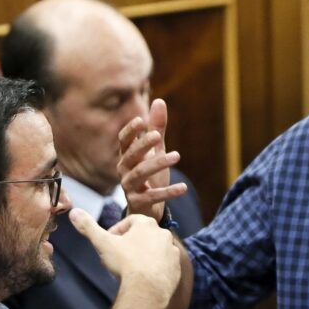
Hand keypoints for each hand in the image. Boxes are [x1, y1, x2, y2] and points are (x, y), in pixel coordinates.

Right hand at [69, 208, 180, 301]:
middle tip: (116, 259)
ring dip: (142, 256)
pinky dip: (154, 269)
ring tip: (129, 270)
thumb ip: (88, 227)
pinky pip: (164, 265)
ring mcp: (172, 251)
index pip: (130, 221)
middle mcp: (163, 234)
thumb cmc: (125, 263)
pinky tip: (143, 278)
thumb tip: (74, 212)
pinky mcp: (176, 267)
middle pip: (142, 236)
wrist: (147, 289)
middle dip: (129, 245)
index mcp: (147, 224)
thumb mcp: (102, 243)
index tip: (108, 244)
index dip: (117, 232)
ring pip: (154, 250)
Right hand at [117, 99, 187, 219]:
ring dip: (158, 164)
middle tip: (158, 136)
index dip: (130, 131)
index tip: (141, 120)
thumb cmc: (149, 174)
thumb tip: (159, 100)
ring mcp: (129, 186)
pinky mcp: (139, 201)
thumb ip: (156, 128)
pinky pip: (153, 195)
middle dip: (143, 145)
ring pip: (141, 173)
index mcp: (127, 156)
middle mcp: (124, 170)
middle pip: (131, 155)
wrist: (146, 207)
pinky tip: (184, 187)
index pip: (123, 140)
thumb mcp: (155, 151)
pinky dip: (169, 191)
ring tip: (177, 156)